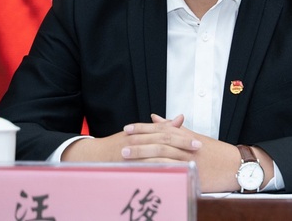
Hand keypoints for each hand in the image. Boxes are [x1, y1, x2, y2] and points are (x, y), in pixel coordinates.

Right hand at [61, 115, 199, 162]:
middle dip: (181, 143)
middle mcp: (138, 140)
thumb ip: (160, 127)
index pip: (164, 131)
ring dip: (174, 157)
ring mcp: (133, 152)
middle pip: (163, 140)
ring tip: (188, 162)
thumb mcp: (140, 132)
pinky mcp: (129, 164)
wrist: (95, 155)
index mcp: (142, 132)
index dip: (181, 135)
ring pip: (156, 153)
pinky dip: (158, 169)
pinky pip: (145, 167)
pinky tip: (170, 172)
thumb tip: (180, 118)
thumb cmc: (118, 144)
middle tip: (197, 147)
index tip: (196, 140)